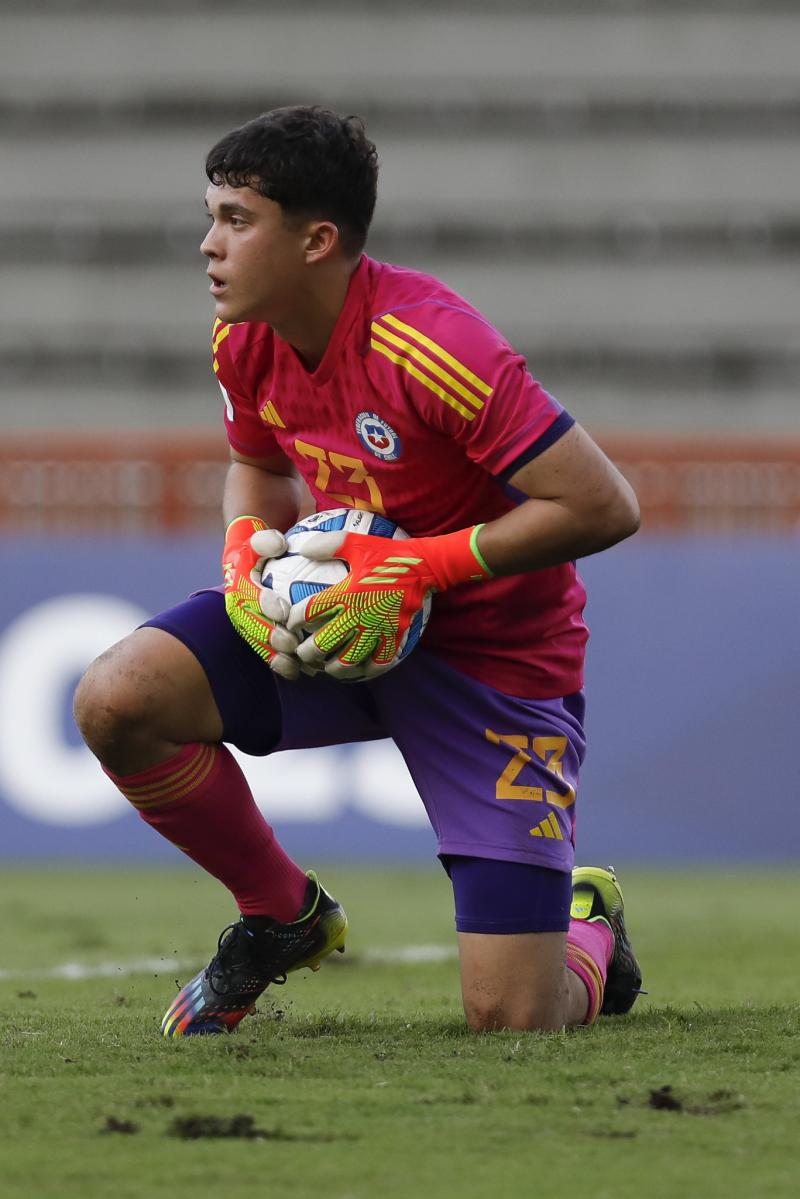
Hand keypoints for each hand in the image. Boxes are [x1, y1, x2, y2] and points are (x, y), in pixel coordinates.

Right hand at [222, 516, 299, 678]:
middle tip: (293, 644)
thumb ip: (266, 540)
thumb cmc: (262, 548)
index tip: (285, 611)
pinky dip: (279, 664)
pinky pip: (263, 653)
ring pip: (257, 644)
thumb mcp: (262, 539)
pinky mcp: (253, 635)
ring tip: (296, 666)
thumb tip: (277, 544)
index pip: (251, 595)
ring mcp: (244, 623)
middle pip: (252, 626)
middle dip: (271, 636)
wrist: (247, 561)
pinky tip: (297, 673)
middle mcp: (237, 606)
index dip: (266, 604)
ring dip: (275, 657)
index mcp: (238, 583)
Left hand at [288, 524, 490, 678]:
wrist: (425, 566)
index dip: (294, 620)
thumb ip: (328, 545)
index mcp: (345, 593)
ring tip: (328, 667)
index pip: (309, 612)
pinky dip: (367, 670)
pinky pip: (379, 662)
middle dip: (307, 652)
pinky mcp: (395, 637)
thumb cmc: (388, 554)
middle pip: (324, 643)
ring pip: (349, 659)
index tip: (290, 623)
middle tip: (302, 653)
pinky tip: (360, 671)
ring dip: (334, 667)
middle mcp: (358, 615)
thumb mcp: (357, 542)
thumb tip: (303, 548)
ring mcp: (377, 629)